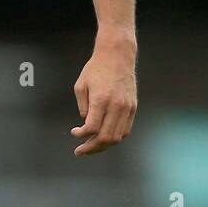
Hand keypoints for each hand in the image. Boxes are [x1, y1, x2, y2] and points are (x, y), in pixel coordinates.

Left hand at [70, 40, 137, 156]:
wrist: (117, 56)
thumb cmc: (95, 69)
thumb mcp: (81, 86)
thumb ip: (83, 108)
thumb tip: (86, 125)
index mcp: (101, 100)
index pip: (92, 128)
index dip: (81, 135)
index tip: (74, 133)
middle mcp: (116, 105)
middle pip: (106, 137)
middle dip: (91, 148)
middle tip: (80, 150)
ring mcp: (127, 107)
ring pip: (118, 137)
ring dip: (103, 145)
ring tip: (91, 146)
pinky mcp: (133, 107)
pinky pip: (125, 129)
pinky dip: (115, 137)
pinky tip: (103, 137)